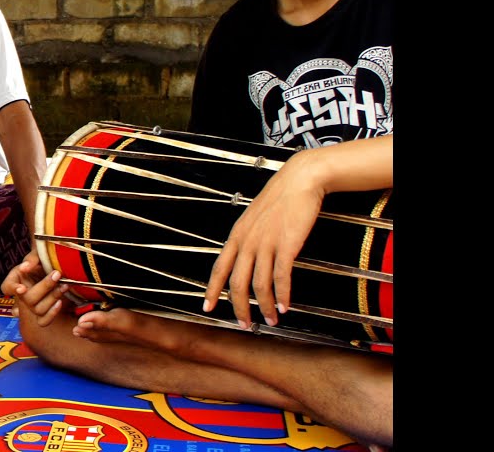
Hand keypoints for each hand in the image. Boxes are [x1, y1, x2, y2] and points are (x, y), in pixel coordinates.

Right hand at [3, 251, 65, 326]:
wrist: (57, 266)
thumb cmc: (44, 258)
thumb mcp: (38, 254)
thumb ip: (32, 259)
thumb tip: (25, 267)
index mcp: (15, 279)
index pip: (7, 287)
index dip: (13, 289)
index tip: (22, 288)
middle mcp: (22, 294)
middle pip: (27, 299)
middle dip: (44, 287)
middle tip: (56, 274)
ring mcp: (31, 306)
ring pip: (37, 310)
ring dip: (52, 298)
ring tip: (64, 286)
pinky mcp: (43, 314)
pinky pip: (43, 322)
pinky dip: (52, 314)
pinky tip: (60, 302)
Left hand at [203, 149, 323, 327]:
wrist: (299, 180)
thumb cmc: (280, 199)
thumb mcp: (255, 218)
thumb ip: (249, 238)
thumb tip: (248, 258)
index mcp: (236, 235)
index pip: (219, 268)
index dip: (212, 290)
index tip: (207, 308)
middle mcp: (247, 241)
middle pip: (236, 282)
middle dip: (239, 307)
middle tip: (244, 325)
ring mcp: (266, 243)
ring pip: (259, 284)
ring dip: (264, 306)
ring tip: (271, 320)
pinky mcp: (286, 245)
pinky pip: (281, 277)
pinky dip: (282, 295)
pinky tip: (285, 307)